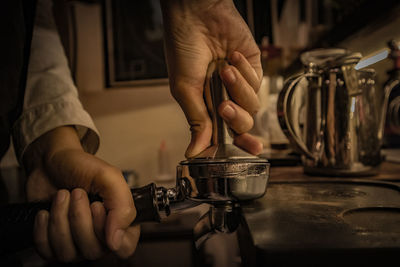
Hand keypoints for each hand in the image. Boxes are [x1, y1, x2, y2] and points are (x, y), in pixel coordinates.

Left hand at [24, 126, 138, 261]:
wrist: (50, 162)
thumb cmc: (81, 167)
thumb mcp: (109, 177)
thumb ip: (122, 206)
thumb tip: (116, 240)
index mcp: (120, 222)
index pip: (125, 248)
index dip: (108, 232)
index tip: (96, 207)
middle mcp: (101, 237)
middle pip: (93, 250)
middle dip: (79, 217)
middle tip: (78, 193)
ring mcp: (76, 244)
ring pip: (68, 253)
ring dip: (60, 219)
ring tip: (63, 196)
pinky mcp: (53, 245)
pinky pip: (47, 251)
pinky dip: (43, 228)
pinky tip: (47, 211)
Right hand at [161, 0, 262, 157]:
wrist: (197, 17)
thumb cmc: (184, 49)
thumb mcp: (185, 89)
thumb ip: (196, 121)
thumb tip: (195, 150)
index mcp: (205, 108)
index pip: (223, 135)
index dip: (234, 148)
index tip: (242, 155)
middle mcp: (224, 99)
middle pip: (242, 125)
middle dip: (235, 118)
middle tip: (223, 106)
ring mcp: (239, 86)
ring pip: (252, 106)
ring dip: (238, 88)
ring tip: (223, 69)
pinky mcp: (252, 71)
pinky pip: (257, 83)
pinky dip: (244, 71)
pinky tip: (232, 57)